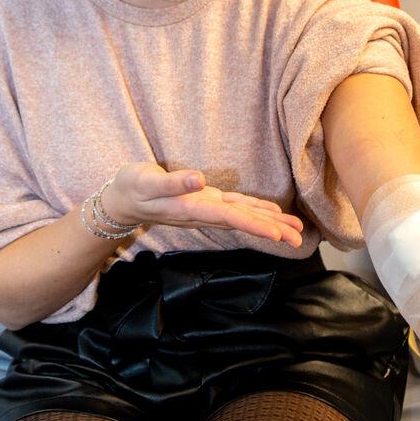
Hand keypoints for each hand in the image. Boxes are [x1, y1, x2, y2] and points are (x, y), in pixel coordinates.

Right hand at [103, 162, 304, 248]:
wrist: (120, 199)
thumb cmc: (132, 187)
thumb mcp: (147, 181)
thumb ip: (173, 182)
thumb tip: (200, 180)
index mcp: (193, 208)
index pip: (231, 218)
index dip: (256, 225)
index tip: (278, 235)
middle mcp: (204, 212)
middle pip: (244, 222)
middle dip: (272, 230)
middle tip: (299, 240)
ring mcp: (206, 208)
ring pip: (244, 216)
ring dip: (270, 223)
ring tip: (295, 230)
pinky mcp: (206, 200)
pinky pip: (236, 207)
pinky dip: (256, 210)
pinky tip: (271, 213)